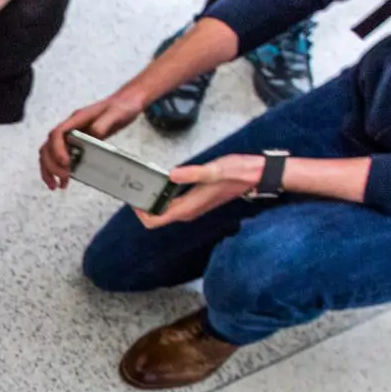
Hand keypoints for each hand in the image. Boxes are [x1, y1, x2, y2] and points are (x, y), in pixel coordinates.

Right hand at [41, 92, 146, 188]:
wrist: (127, 102)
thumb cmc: (122, 105)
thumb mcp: (116, 113)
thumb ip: (103, 123)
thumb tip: (93, 135)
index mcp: (77, 119)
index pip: (57, 134)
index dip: (57, 150)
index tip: (65, 163)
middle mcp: (70, 128)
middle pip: (48, 147)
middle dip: (51, 165)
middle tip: (63, 177)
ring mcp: (71, 136)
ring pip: (49, 154)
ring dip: (49, 170)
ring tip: (56, 185)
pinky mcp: (76, 144)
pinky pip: (60, 157)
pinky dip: (57, 170)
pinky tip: (63, 180)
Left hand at [134, 154, 264, 227]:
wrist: (256, 175)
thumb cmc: (238, 173)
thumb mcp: (214, 170)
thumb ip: (192, 174)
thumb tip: (172, 175)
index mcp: (188, 207)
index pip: (155, 220)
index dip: (141, 213)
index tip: (134, 198)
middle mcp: (188, 210)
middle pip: (157, 216)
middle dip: (143, 205)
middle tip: (136, 188)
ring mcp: (191, 206)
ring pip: (164, 209)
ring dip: (153, 200)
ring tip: (145, 183)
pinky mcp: (195, 199)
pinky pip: (172, 202)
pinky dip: (163, 195)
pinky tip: (161, 181)